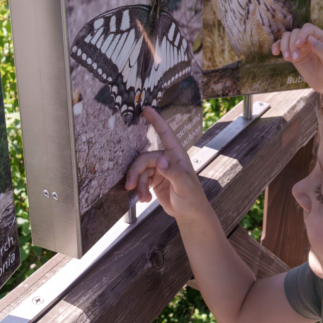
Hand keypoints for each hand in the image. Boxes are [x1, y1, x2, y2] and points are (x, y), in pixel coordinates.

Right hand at [125, 107, 211, 223]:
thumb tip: (160, 160)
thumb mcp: (184, 186)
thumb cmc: (192, 198)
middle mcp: (167, 159)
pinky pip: (140, 180)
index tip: (146, 108)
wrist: (189, 214)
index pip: (165, 134)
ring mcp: (160, 169)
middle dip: (135, 172)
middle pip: (144, 158)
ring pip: (140, 170)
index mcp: (176, 155)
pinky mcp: (154, 179)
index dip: (156, 120)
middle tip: (130, 186)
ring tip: (142, 198)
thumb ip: (173, 172)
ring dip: (138, 184)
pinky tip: (144, 200)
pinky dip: (139, 190)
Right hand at [271, 24, 322, 98]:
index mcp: (321, 37)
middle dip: (292, 44)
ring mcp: (301, 46)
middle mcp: (310, 39)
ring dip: (284, 46)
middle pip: (295, 32)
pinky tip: (275, 53)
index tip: (298, 45)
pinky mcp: (294, 54)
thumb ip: (321, 49)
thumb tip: (310, 38)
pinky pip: (283, 46)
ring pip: (287, 37)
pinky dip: (277, 47)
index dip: (301, 34)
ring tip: (287, 59)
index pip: (308, 28)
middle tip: (294, 58)